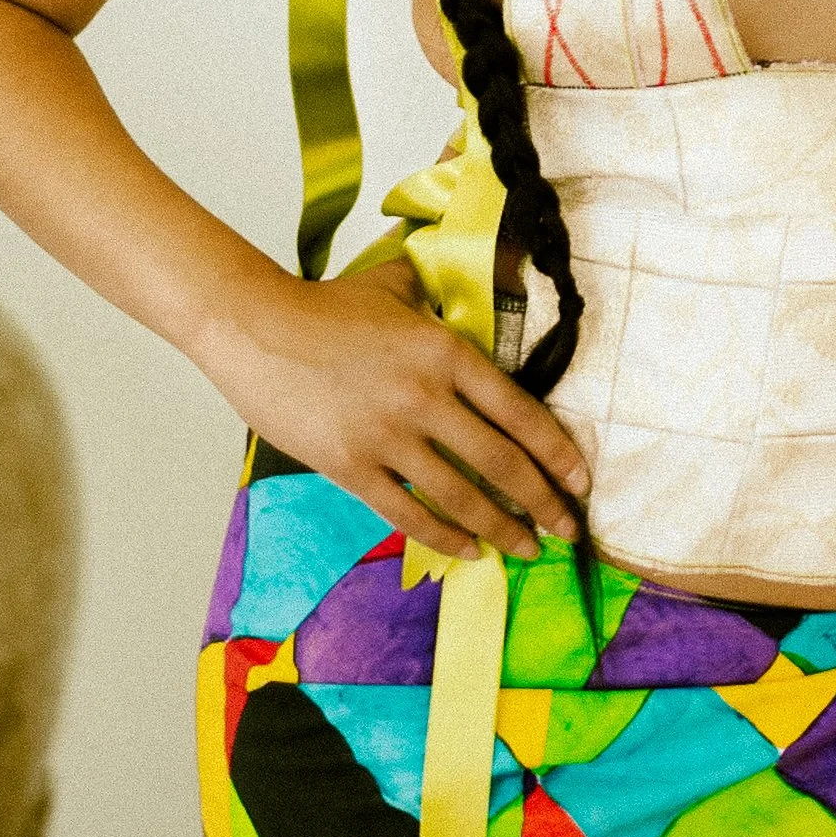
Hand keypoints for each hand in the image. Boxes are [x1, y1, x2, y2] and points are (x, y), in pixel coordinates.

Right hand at [203, 256, 591, 560]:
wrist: (254, 327)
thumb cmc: (327, 305)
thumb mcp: (397, 286)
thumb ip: (440, 297)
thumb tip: (476, 292)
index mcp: (446, 352)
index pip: (519, 412)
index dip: (557, 452)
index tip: (580, 480)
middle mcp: (425, 397)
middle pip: (501, 463)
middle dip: (544, 502)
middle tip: (568, 529)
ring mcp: (387, 436)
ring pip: (462, 496)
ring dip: (502, 528)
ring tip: (528, 548)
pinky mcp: (349, 466)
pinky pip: (408, 513)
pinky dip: (445, 536)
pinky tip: (470, 551)